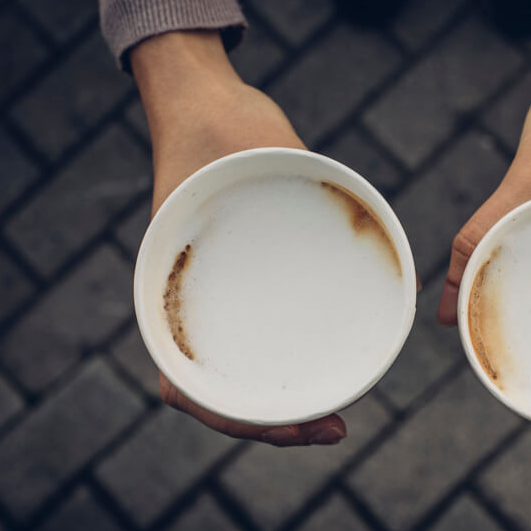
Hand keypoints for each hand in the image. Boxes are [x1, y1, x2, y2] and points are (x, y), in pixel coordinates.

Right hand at [131, 31, 345, 446]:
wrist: (206, 100)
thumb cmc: (218, 124)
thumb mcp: (254, 145)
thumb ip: (294, 170)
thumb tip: (356, 212)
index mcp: (174, 290)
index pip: (186, 385)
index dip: (233, 419)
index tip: (291, 426)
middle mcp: (195, 303)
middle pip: (222, 393)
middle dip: (273, 424)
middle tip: (333, 429)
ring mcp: (222, 297)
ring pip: (242, 374)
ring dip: (280, 407)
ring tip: (335, 418)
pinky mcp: (250, 284)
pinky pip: (264, 334)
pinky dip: (291, 359)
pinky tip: (334, 357)